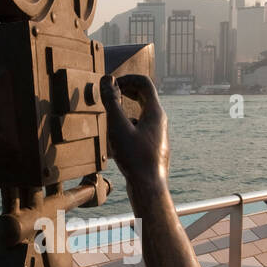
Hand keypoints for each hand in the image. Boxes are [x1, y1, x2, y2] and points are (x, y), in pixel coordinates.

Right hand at [100, 74, 168, 190]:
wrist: (148, 188)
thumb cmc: (134, 158)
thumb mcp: (117, 127)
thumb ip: (111, 102)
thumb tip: (106, 79)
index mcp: (155, 112)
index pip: (144, 83)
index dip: (126, 79)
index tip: (110, 86)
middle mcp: (159, 121)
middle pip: (144, 95)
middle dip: (126, 90)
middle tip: (109, 93)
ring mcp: (157, 134)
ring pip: (142, 112)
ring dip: (126, 107)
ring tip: (111, 112)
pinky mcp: (152, 146)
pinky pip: (141, 126)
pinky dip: (128, 123)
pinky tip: (118, 136)